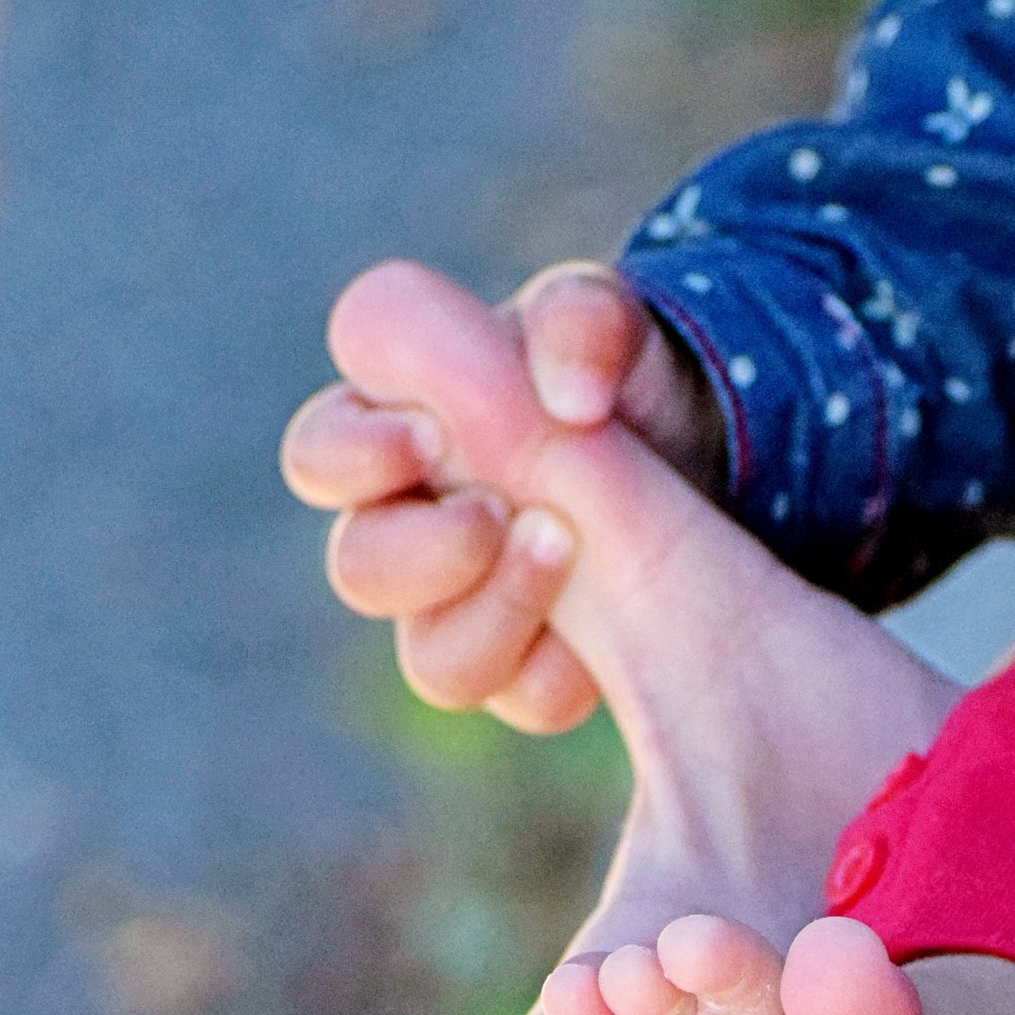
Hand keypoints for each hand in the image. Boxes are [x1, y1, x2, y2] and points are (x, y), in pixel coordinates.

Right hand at [279, 259, 725, 732]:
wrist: (694, 451)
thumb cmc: (611, 372)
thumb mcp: (606, 319)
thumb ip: (580, 321)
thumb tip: (571, 399)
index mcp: (390, 437)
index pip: (320, 457)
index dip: (356, 456)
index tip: (428, 435)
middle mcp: (412, 537)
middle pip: (361, 572)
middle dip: (426, 547)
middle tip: (495, 511)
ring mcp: (470, 615)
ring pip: (437, 660)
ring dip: (495, 611)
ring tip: (565, 545)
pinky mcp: (536, 671)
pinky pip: (525, 695)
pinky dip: (563, 660)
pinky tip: (613, 617)